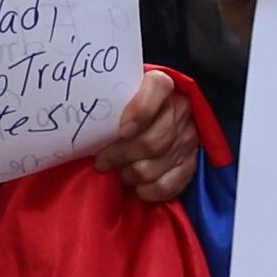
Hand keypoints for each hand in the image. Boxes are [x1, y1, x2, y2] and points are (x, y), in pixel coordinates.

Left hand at [103, 68, 199, 205]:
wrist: (158, 117)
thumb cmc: (127, 107)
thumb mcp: (119, 96)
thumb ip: (109, 103)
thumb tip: (85, 126)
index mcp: (162, 86)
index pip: (159, 87)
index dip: (142, 109)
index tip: (122, 130)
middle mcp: (180, 110)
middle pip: (151, 141)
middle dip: (119, 156)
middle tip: (101, 161)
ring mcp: (188, 138)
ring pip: (154, 167)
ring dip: (130, 175)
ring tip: (119, 172)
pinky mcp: (191, 163)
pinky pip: (167, 185)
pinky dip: (147, 190)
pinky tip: (137, 185)